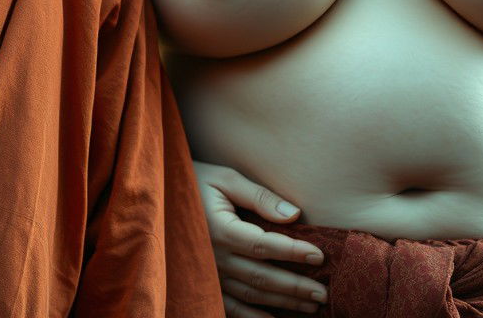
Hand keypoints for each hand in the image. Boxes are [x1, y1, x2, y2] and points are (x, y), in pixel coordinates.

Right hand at [194, 161, 327, 316]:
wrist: (159, 195)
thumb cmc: (195, 181)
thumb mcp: (225, 178)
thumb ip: (259, 196)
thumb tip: (293, 214)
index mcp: (221, 228)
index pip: (264, 246)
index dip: (293, 252)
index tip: (319, 255)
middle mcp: (214, 256)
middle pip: (262, 276)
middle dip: (295, 286)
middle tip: (323, 292)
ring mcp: (208, 273)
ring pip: (251, 294)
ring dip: (282, 302)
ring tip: (311, 305)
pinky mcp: (204, 280)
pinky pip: (230, 306)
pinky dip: (253, 317)